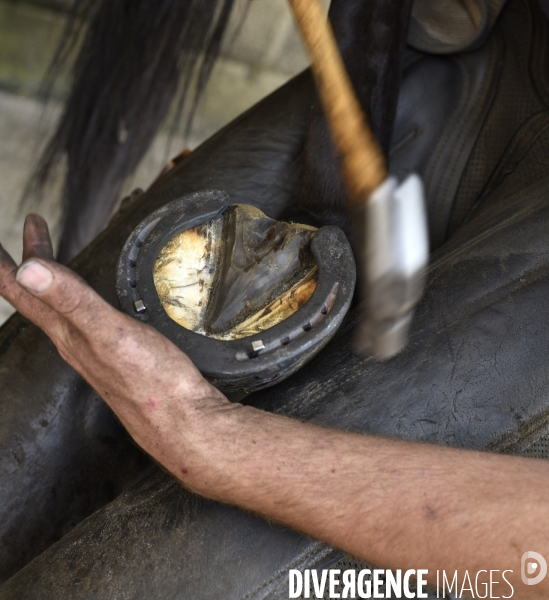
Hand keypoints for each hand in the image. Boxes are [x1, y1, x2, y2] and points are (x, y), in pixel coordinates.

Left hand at [0, 214, 228, 474]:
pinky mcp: (118, 360)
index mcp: (68, 334)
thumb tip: (28, 271)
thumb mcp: (110, 334)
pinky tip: (94, 305)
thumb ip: (72, 301)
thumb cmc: (152, 383)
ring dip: (54, 280)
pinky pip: (86, 323)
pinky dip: (80, 301)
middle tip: (36, 228)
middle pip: (40, 298)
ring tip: (55, 261)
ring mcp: (96, 354)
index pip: (24, 292)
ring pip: (62, 310)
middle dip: (32, 260)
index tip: (26, 224)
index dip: (10, 260)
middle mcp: (75, 344)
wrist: (183, 424)